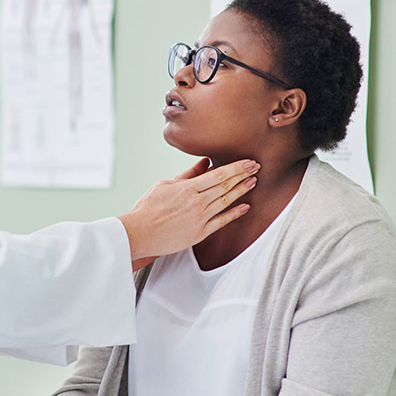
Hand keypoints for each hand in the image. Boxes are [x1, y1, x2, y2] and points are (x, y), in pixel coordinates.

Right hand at [118, 158, 259, 260]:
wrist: (139, 233)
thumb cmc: (148, 208)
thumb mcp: (165, 185)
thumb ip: (187, 174)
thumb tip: (205, 163)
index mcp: (187, 188)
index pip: (218, 174)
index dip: (236, 167)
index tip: (248, 162)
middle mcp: (196, 202)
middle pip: (226, 186)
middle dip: (243, 175)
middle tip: (257, 168)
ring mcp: (200, 218)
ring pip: (226, 202)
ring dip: (242, 191)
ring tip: (253, 182)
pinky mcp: (200, 232)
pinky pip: (222, 221)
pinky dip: (235, 214)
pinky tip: (245, 207)